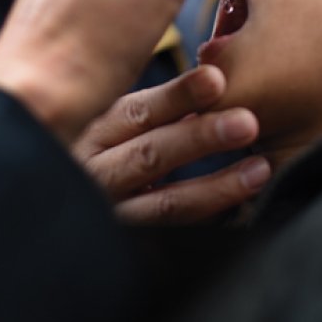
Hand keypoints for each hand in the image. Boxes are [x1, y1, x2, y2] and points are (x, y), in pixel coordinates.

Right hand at [73, 66, 270, 224]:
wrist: (62, 216)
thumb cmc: (113, 154)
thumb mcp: (122, 127)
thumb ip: (162, 109)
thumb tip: (216, 78)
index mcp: (96, 133)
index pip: (136, 111)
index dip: (177, 96)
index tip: (217, 79)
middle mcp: (97, 174)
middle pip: (149, 155)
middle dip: (200, 138)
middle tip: (247, 122)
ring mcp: (114, 215)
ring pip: (167, 203)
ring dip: (217, 187)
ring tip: (260, 170)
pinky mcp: (134, 244)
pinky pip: (177, 234)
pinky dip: (211, 219)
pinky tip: (243, 209)